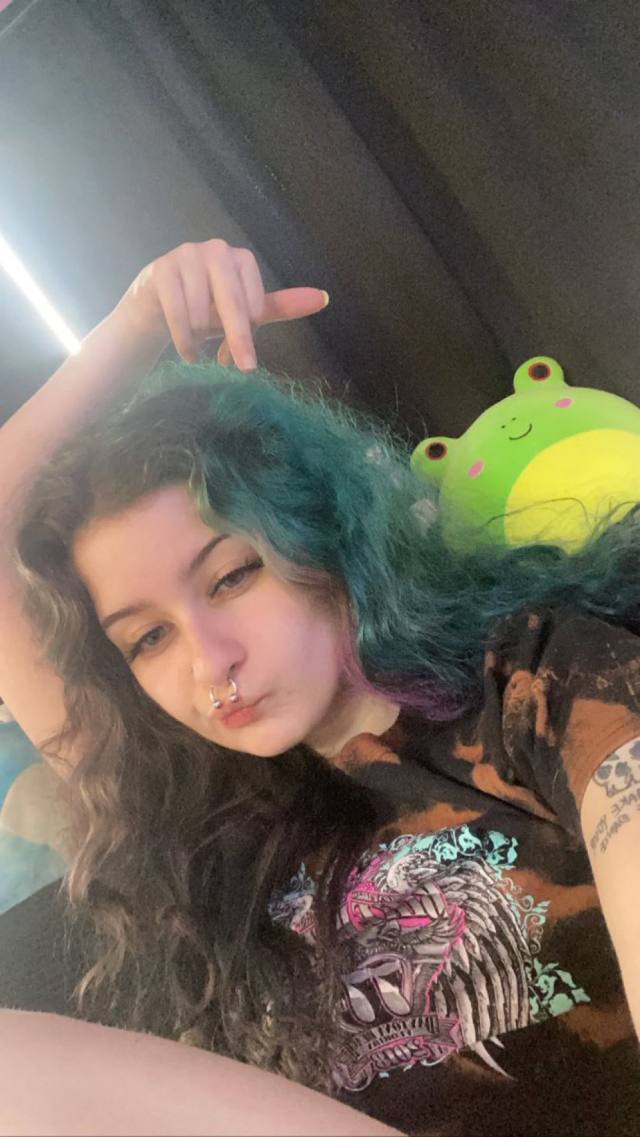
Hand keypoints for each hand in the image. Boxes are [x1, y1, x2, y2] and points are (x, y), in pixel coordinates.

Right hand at [124, 238, 328, 369]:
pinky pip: (175, 312)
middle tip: (244, 368)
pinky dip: (183, 339)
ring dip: (201, 338)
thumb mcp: (244, 312)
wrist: (154, 307)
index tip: (248, 351)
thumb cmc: (206, 309)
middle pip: (231, 300)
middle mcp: (214, 250)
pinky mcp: (160, 270)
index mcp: (239, 259)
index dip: (251, 326)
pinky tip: (187, 353)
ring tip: (198, 349)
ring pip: (201, 310)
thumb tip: (324, 298)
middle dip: (237, 337)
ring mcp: (185, 256)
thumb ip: (280, 307)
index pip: (254, 296)